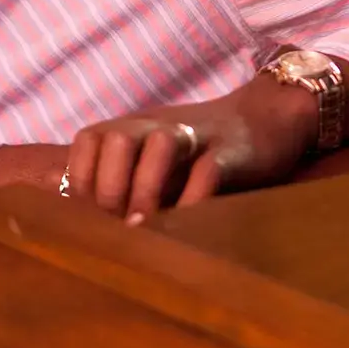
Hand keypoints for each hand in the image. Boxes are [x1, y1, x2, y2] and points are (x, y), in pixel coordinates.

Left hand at [65, 73, 319, 223]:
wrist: (267, 116)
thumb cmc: (200, 153)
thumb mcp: (154, 160)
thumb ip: (124, 184)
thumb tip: (88, 228)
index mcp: (133, 127)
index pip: (88, 142)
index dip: (81, 183)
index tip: (88, 222)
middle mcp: (157, 126)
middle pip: (114, 140)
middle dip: (109, 190)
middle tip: (117, 231)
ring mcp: (195, 135)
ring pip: (158, 145)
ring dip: (146, 190)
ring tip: (144, 228)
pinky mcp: (230, 151)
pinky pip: (207, 171)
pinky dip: (192, 201)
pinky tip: (185, 226)